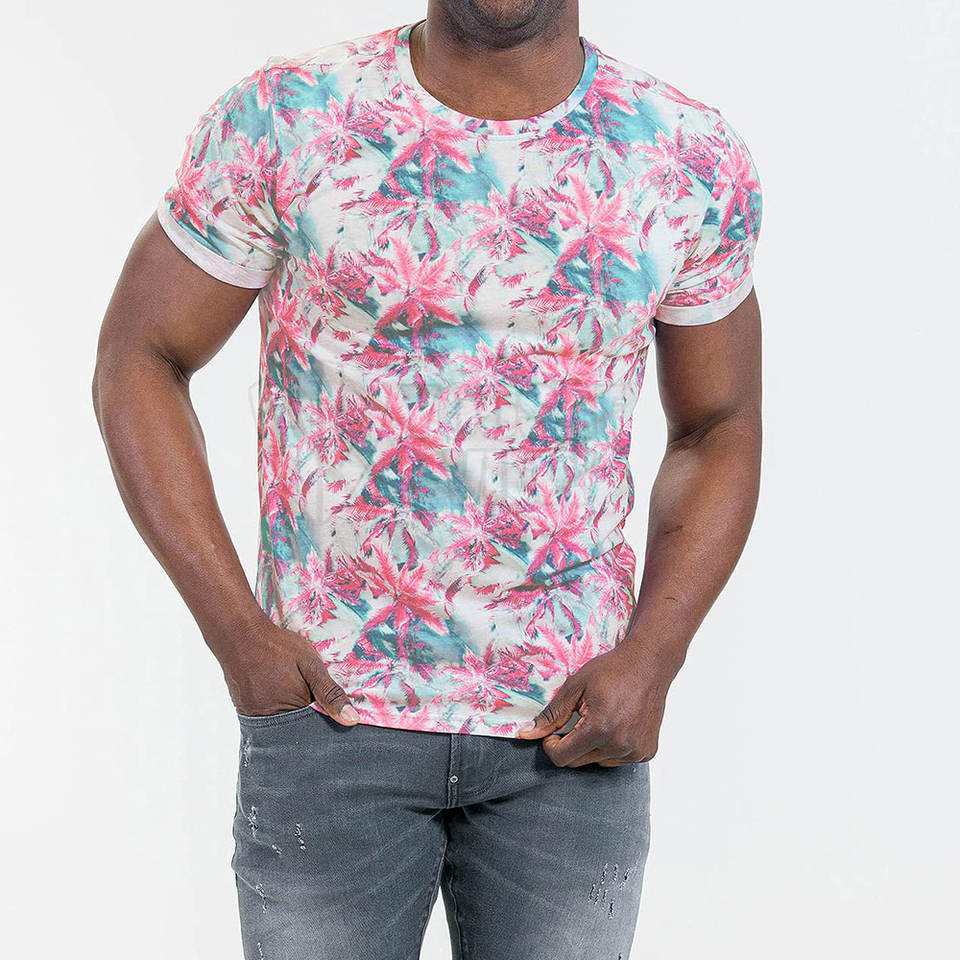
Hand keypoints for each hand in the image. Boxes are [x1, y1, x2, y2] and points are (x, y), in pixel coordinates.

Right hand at [210, 617, 358, 724]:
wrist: (240, 636)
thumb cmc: (278, 648)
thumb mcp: (311, 665)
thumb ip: (330, 693)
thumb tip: (352, 720)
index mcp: (293, 711)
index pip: (316, 728)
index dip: (326, 721)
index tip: (334, 715)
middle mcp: (273, 722)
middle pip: (298, 731)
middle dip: (308, 721)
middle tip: (311, 700)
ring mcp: (256, 718)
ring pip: (282, 726)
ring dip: (291, 716)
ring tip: (292, 692)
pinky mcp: (245, 713)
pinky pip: (266, 720)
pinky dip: (275, 712)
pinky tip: (278, 694)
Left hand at [516, 639, 680, 766]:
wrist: (648, 664)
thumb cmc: (612, 670)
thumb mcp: (575, 687)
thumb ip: (551, 714)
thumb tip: (527, 734)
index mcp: (599, 729)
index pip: (562, 757)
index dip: (551, 745)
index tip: (554, 732)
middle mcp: (619, 746)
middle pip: (578, 762)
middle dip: (570, 744)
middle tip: (577, 720)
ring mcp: (635, 751)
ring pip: (597, 762)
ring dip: (591, 747)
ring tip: (601, 718)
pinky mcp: (646, 752)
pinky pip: (617, 760)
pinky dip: (611, 748)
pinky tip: (617, 724)